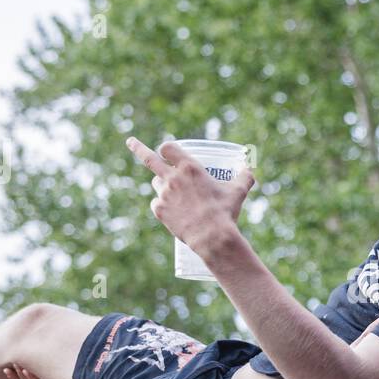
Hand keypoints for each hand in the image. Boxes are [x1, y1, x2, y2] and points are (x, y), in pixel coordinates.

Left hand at [126, 135, 255, 255]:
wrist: (212, 237)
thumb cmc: (225, 211)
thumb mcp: (238, 192)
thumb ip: (244, 177)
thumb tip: (249, 170)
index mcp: (189, 167)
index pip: (168, 147)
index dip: (167, 148)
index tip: (167, 150)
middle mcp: (172, 178)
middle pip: (148, 158)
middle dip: (138, 147)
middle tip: (129, 141)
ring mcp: (163, 195)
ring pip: (156, 184)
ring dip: (162, 185)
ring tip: (177, 195)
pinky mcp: (159, 211)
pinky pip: (156, 204)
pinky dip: (162, 205)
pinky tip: (173, 211)